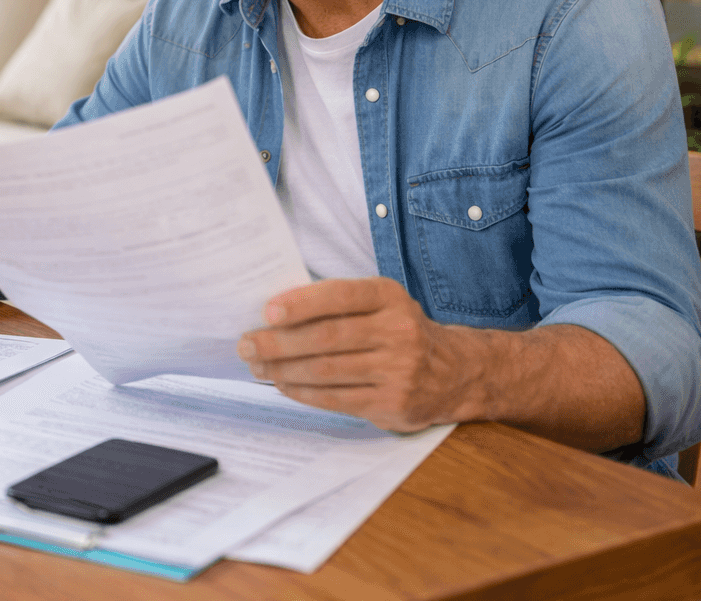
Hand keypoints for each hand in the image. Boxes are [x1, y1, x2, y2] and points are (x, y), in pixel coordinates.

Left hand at [236, 277, 482, 432]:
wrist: (454, 372)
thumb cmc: (397, 330)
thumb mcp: (379, 304)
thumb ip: (336, 304)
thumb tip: (272, 314)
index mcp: (389, 296)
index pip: (340, 296)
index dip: (301, 303)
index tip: (267, 312)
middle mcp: (398, 331)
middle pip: (326, 338)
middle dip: (278, 343)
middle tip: (246, 345)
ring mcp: (399, 370)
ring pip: (326, 371)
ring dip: (283, 370)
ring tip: (257, 366)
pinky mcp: (393, 403)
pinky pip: (336, 398)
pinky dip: (303, 392)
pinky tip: (283, 385)